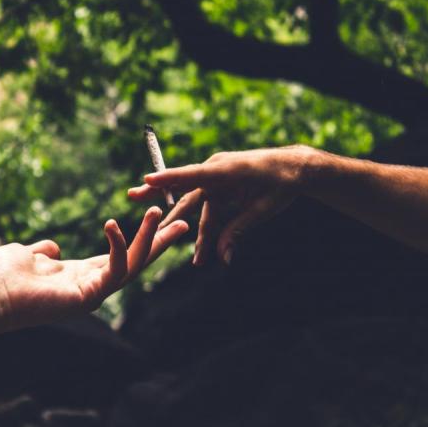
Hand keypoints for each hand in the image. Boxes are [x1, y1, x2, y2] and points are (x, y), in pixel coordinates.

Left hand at [0, 207, 188, 327]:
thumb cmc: (1, 277)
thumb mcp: (28, 254)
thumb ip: (44, 251)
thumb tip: (52, 248)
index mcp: (81, 277)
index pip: (120, 257)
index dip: (141, 240)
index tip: (160, 221)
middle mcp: (92, 287)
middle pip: (136, 262)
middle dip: (160, 242)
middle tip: (184, 222)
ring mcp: (93, 294)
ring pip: (133, 264)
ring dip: (149, 238)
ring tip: (157, 210)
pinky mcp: (89, 297)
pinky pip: (115, 269)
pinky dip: (118, 245)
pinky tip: (113, 224)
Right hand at [127, 145, 320, 264]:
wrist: (295, 168)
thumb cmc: (282, 184)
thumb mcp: (263, 210)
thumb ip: (238, 230)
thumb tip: (223, 258)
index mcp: (226, 170)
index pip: (192, 176)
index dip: (169, 179)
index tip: (147, 180)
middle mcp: (216, 172)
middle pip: (182, 188)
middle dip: (156, 194)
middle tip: (132, 195)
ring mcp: (217, 180)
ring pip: (195, 208)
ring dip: (186, 230)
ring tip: (162, 244)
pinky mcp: (221, 188)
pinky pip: (208, 211)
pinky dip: (206, 230)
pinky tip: (204, 252)